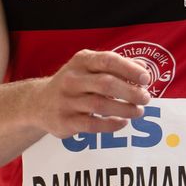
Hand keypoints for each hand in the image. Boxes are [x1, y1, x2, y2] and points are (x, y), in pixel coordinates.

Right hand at [35, 50, 152, 137]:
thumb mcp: (90, 68)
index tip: (146, 79)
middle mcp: (72, 79)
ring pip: (100, 105)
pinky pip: (92, 125)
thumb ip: (116, 67)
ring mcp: (66, 101)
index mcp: (81, 61)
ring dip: (124, 109)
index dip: (129, 69)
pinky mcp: (64, 121)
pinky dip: (111, 124)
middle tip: (146, 98)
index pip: (108, 60)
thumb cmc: (75, 84)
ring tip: (138, 111)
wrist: (39, 103)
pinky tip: (123, 122)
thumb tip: (142, 68)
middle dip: (130, 92)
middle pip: (106, 84)